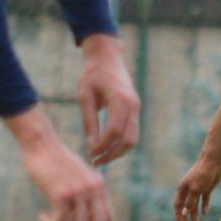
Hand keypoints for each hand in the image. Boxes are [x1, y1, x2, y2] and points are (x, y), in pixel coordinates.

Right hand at [18, 131, 112, 220]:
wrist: (41, 144)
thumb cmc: (56, 159)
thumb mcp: (78, 173)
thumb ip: (86, 191)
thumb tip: (86, 217)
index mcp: (99, 184)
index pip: (106, 219)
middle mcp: (92, 188)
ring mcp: (77, 191)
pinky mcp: (61, 193)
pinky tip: (42, 217)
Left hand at [76, 37, 139, 166]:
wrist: (107, 57)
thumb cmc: (92, 74)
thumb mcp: (84, 96)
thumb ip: (89, 121)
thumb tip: (92, 146)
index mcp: (119, 99)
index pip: (115, 131)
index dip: (103, 146)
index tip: (90, 154)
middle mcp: (132, 104)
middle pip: (128, 139)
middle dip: (112, 155)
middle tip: (96, 163)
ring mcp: (136, 107)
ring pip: (133, 139)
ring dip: (118, 152)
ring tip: (101, 159)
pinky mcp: (135, 110)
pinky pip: (132, 133)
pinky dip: (121, 144)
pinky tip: (107, 149)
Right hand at [175, 154, 220, 220]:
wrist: (213, 162)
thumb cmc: (202, 174)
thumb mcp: (196, 190)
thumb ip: (190, 202)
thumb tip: (184, 213)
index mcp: (183, 189)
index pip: (178, 205)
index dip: (179, 215)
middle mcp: (189, 189)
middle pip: (185, 205)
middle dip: (184, 215)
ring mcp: (198, 188)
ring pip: (194, 203)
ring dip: (194, 213)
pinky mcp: (207, 188)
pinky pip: (204, 199)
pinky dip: (204, 206)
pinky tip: (205, 213)